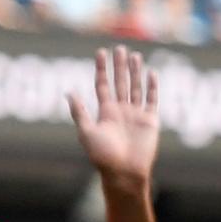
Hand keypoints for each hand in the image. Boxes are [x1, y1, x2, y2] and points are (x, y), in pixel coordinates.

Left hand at [69, 47, 160, 189]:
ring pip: (136, 88)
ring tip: (135, 56)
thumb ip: (79, 112)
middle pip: (120, 82)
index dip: (102, 68)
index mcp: (105, 111)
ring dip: (135, 72)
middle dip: (120, 65)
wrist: (124, 173)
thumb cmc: (102, 156)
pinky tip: (151, 73)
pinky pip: (152, 100)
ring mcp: (136, 114)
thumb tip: (68, 92)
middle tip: (120, 48)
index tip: (101, 52)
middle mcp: (121, 110)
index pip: (103, 84)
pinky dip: (153, 87)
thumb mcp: (86, 132)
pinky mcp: (150, 121)